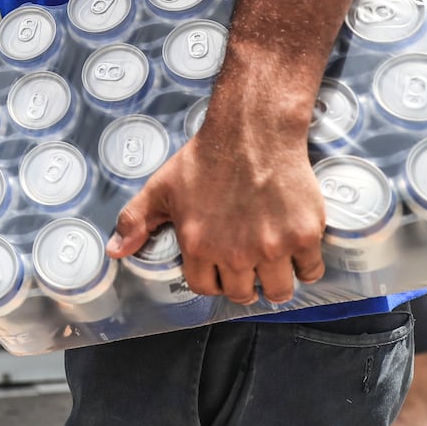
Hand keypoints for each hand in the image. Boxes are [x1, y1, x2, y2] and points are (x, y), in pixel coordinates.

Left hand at [107, 131, 326, 304]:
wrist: (253, 131)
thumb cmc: (205, 159)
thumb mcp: (161, 187)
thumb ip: (136, 221)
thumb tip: (115, 251)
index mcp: (200, 246)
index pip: (205, 287)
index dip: (212, 278)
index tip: (220, 265)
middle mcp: (236, 253)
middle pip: (243, 294)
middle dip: (243, 282)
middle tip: (247, 261)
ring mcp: (273, 247)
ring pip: (279, 291)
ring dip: (275, 281)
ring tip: (272, 262)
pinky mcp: (304, 235)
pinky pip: (310, 271)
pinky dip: (305, 266)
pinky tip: (296, 251)